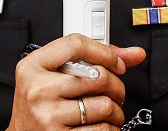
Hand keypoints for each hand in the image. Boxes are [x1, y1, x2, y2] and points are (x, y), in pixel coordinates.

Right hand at [8, 34, 145, 129]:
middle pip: (98, 76)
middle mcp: (39, 90)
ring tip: (106, 112)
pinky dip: (111, 128)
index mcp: (33, 66)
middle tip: (114, 93)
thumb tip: (134, 54)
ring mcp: (49, 115)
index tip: (117, 64)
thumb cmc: (40, 105)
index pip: (76, 44)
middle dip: (116, 86)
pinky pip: (103, 129)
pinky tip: (101, 125)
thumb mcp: (53, 75)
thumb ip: (90, 60)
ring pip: (105, 105)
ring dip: (115, 111)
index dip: (105, 52)